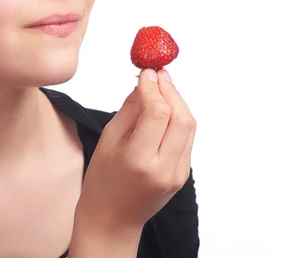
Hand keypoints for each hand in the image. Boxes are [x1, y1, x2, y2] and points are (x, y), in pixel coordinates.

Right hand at [74, 68, 195, 235]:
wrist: (112, 220)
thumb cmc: (102, 180)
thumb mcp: (107, 140)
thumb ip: (129, 110)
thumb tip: (143, 83)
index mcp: (140, 161)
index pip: (158, 114)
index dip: (153, 88)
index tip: (145, 72)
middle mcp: (165, 168)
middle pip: (182, 118)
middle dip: (171, 90)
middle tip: (158, 74)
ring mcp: (178, 174)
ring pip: (189, 126)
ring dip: (177, 101)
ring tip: (160, 87)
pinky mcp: (183, 174)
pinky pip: (186, 137)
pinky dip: (177, 118)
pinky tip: (163, 109)